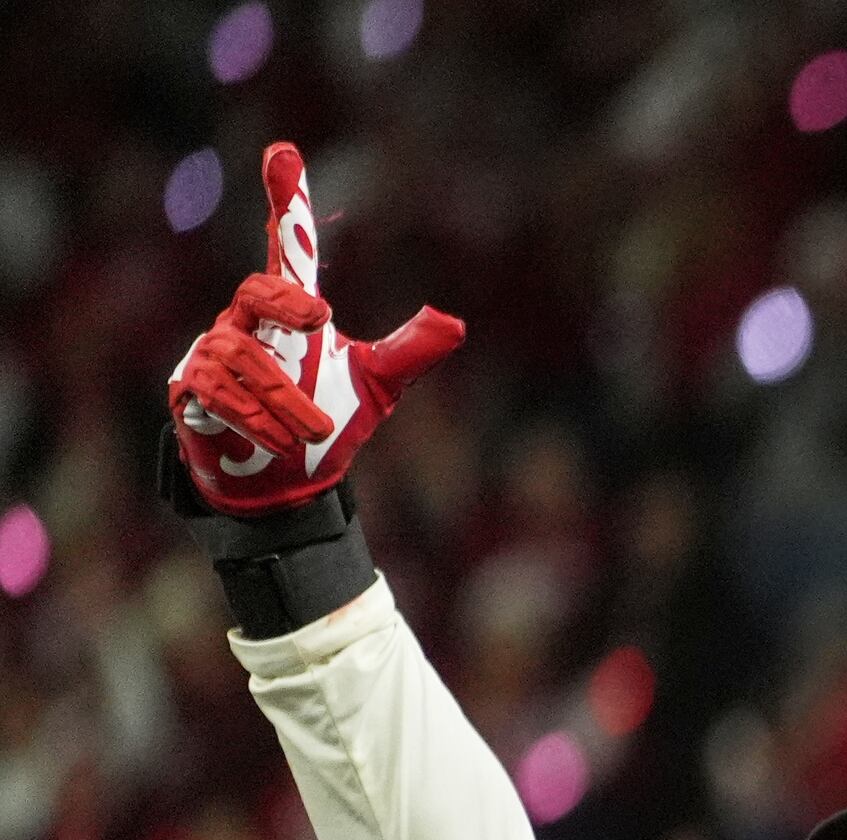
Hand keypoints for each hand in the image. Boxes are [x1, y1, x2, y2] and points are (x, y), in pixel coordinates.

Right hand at [168, 144, 461, 514]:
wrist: (285, 480)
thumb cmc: (329, 419)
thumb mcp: (378, 384)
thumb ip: (410, 351)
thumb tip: (455, 322)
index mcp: (292, 309)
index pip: (291, 247)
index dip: (288, 201)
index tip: (284, 151)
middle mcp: (246, 320)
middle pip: (257, 290)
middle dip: (286, 303)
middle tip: (322, 320)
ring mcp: (213, 351)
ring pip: (243, 356)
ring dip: (283, 398)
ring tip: (313, 431)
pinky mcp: (189, 389)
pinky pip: (213, 390)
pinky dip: (250, 417)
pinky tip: (277, 442)